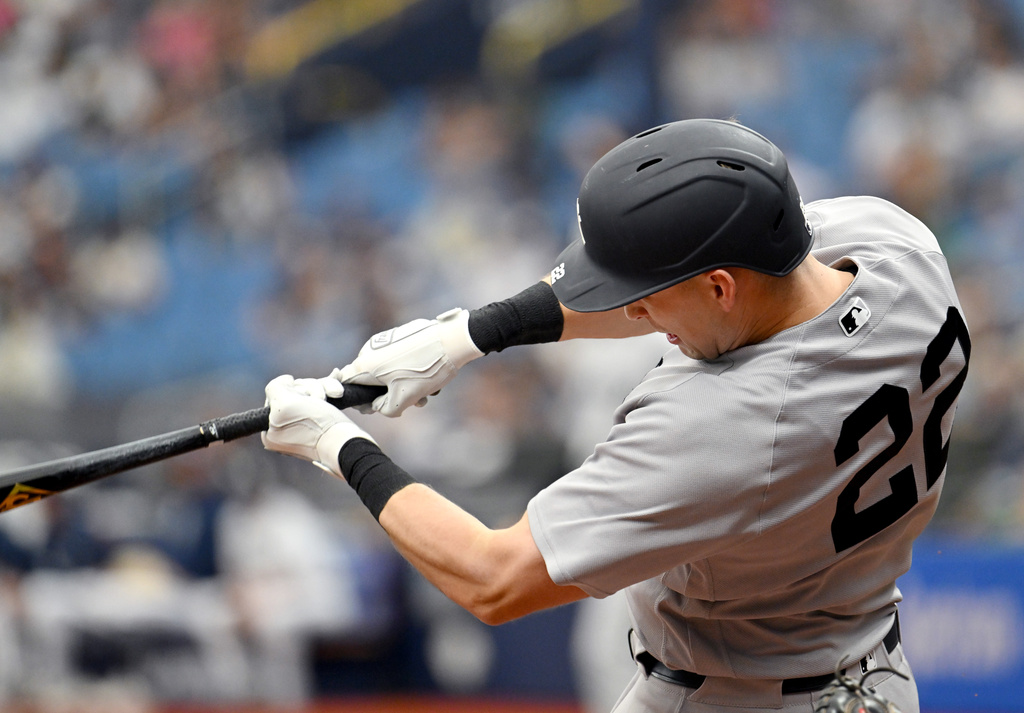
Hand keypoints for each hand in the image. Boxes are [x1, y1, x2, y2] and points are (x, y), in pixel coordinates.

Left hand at [261, 375, 375, 478]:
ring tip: (333, 396)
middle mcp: (284, 430)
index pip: (274, 395)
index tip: (302, 398)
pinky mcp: (323, 422)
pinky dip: (330, 390)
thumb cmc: (317, 427)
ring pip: (309, 391)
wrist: (348, 444)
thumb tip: (286, 380)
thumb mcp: (284, 404)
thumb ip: (274, 388)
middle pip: (293, 392)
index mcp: (270, 431)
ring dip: (322, 389)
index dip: (290, 391)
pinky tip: (338, 390)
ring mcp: (305, 426)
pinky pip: (323, 396)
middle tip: (320, 399)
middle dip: (310, 390)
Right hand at [333, 308, 483, 416]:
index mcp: (365, 364)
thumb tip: (378, 406)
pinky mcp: (401, 336)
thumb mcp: (404, 399)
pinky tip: (431, 379)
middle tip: (410, 403)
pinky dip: (410, 372)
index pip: (345, 383)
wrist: (452, 340)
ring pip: (389, 371)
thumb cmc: (425, 370)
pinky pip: (399, 360)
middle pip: (370, 379)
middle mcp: (371, 349)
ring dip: (404, 386)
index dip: (356, 399)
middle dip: (388, 395)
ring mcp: (386, 341)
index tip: (371, 408)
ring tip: (427, 393)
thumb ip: (384, 409)